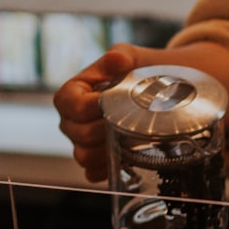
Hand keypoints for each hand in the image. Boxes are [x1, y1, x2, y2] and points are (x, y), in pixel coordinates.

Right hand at [53, 45, 138, 182]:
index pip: (69, 104)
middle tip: (128, 123)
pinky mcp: (97, 160)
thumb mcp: (129, 57)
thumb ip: (120, 56)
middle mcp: (72, 120)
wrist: (159, 90)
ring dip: (108, 150)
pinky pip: (95, 172)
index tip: (110, 103)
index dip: (89, 107)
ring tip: (130, 140)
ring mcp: (83, 142)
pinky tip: (127, 158)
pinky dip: (110, 168)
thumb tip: (117, 59)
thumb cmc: (138, 72)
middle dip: (104, 130)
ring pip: (84, 156)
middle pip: (77, 134)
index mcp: (73, 93)